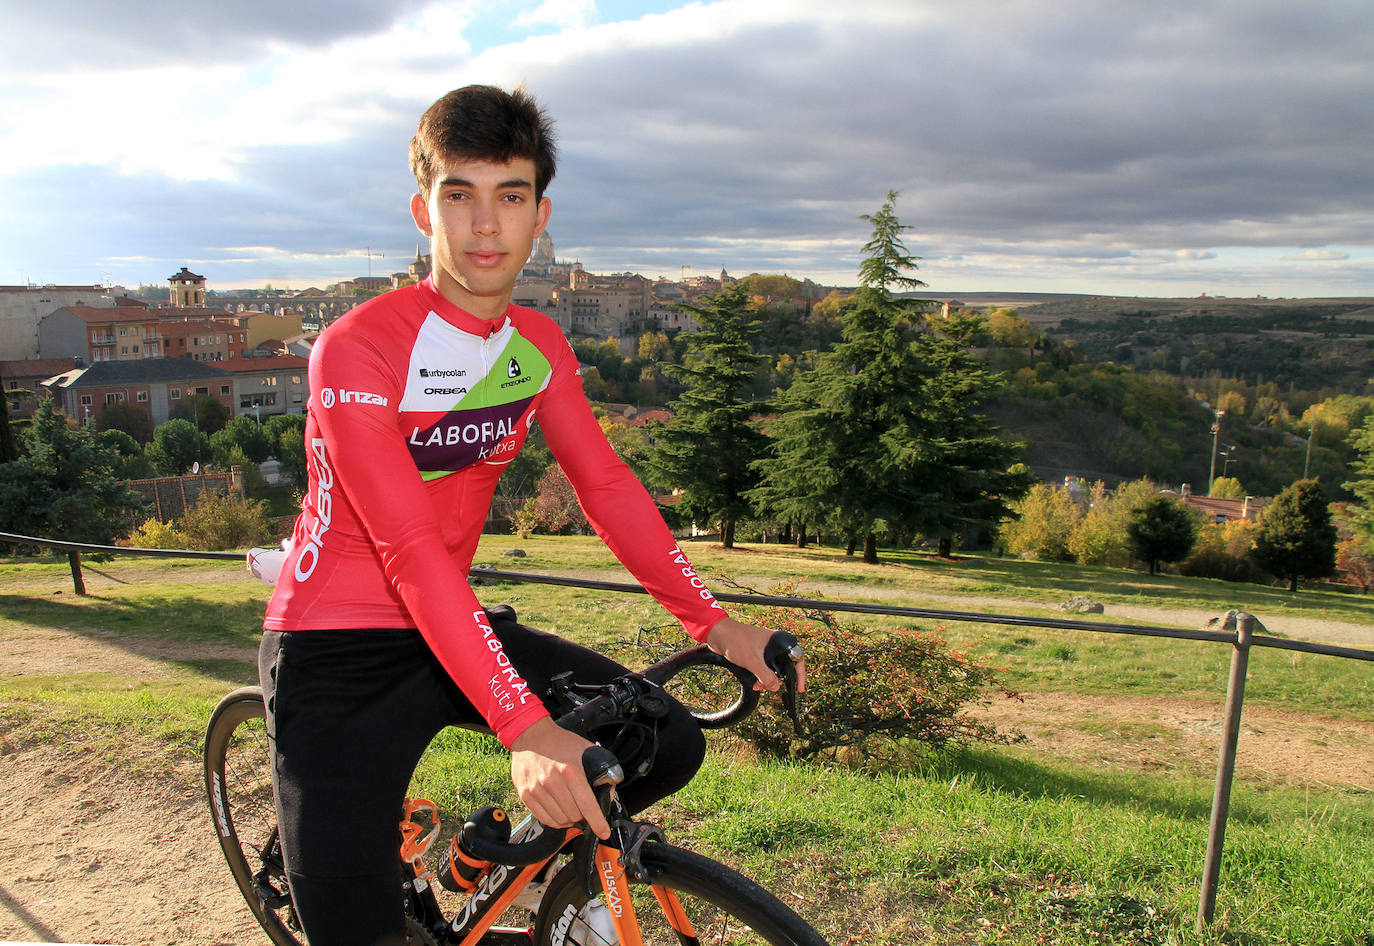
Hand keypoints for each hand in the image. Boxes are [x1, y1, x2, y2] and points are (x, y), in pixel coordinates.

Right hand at [509, 718, 610, 839]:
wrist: (530, 735)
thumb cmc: (559, 742)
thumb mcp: (586, 750)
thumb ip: (600, 772)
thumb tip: (607, 793)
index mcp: (571, 771)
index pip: (588, 806)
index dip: (598, 823)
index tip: (603, 832)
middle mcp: (553, 782)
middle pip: (574, 816)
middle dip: (583, 817)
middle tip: (583, 810)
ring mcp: (537, 790)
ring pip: (560, 820)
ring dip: (569, 820)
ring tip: (571, 810)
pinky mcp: (526, 794)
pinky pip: (544, 819)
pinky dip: (554, 820)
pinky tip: (558, 811)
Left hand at [705, 616, 806, 693]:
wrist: (717, 634)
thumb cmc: (735, 640)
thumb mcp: (752, 661)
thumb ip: (766, 676)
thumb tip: (776, 688)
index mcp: (779, 641)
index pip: (797, 659)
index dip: (800, 674)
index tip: (799, 688)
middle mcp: (774, 644)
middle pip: (785, 667)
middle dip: (778, 680)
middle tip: (770, 688)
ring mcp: (765, 649)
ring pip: (773, 670)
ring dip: (767, 680)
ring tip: (758, 686)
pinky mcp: (756, 654)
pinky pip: (764, 669)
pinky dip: (761, 677)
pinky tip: (755, 683)